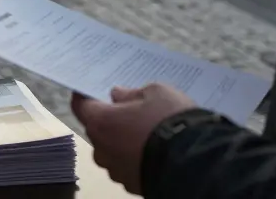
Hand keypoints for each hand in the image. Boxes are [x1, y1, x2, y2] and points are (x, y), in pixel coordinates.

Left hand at [72, 84, 196, 193]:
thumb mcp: (156, 93)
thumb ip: (132, 93)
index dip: (85, 96)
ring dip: (122, 142)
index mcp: (100, 123)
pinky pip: (128, 166)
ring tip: (146, 134)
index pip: (80, 106)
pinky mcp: (131, 186)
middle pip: (97, 130)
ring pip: (112, 151)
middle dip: (110, 120)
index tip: (91, 91)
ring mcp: (115, 171)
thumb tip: (117, 95)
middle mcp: (101, 149)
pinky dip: (135, 158)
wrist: (194, 163)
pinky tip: (153, 152)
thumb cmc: (169, 120)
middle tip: (129, 111)